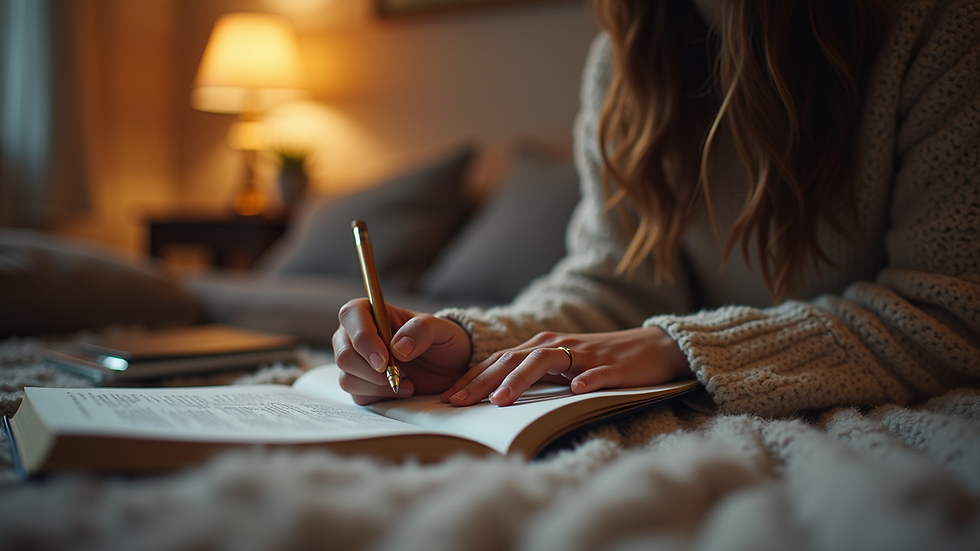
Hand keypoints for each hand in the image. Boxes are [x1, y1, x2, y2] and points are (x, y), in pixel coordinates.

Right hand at [332, 298, 471, 404]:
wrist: (449, 365)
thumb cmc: (441, 339)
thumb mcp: (440, 329)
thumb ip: (421, 330)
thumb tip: (397, 348)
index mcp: (371, 311)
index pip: (351, 315)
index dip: (363, 338)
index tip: (384, 359)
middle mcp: (355, 335)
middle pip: (344, 354)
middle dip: (371, 370)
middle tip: (400, 373)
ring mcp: (356, 362)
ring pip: (347, 378)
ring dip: (378, 385)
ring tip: (406, 380)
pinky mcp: (362, 385)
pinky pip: (358, 395)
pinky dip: (382, 396)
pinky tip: (403, 388)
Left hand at [440, 327, 690, 406]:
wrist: (653, 347)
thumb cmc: (599, 361)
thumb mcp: (560, 367)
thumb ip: (532, 376)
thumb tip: (492, 397)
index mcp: (541, 347)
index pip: (499, 361)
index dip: (472, 378)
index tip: (448, 399)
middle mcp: (558, 346)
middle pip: (513, 360)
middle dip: (483, 381)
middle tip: (459, 403)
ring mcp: (585, 355)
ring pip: (546, 362)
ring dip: (521, 380)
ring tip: (501, 400)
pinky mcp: (614, 367)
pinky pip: (598, 373)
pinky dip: (587, 380)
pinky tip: (576, 390)